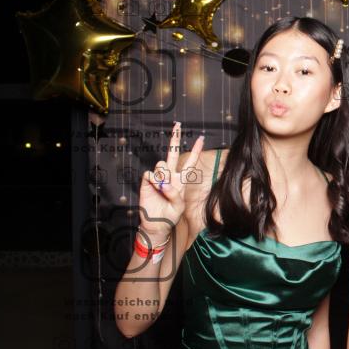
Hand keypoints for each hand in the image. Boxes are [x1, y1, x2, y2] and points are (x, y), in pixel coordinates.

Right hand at [138, 122, 203, 237]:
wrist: (156, 223)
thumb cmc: (170, 215)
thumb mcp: (178, 206)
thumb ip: (174, 193)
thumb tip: (164, 183)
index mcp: (181, 180)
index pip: (190, 162)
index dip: (195, 151)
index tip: (201, 138)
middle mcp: (170, 176)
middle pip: (173, 153)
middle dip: (175, 139)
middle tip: (177, 125)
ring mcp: (158, 178)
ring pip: (161, 164)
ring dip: (163, 174)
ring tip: (163, 187)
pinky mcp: (147, 181)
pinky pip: (150, 173)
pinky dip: (153, 180)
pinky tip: (154, 187)